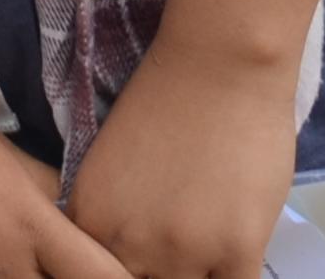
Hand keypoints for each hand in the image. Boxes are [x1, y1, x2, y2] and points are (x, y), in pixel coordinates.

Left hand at [68, 34, 301, 278]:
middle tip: (175, 257)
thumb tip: (127, 253)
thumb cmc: (163, 100)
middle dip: (156, 274)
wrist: (217, 67)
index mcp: (89, 218)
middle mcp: (127, 242)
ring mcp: (181, 251)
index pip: (96, 275)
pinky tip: (233, 264)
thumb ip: (115, 217)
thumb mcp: (112, 165)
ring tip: (206, 260)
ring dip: (197, 278)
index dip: (121, 271)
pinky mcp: (235, 252)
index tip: (140, 261)